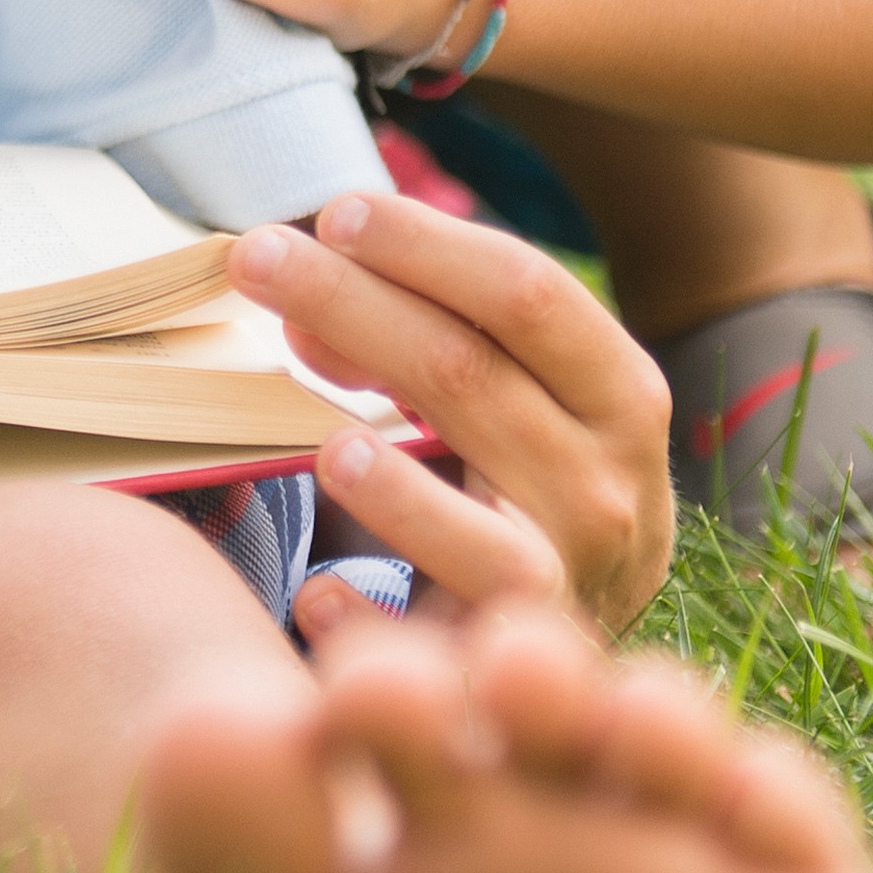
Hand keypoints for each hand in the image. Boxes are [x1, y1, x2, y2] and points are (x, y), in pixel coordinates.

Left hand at [238, 192, 675, 635]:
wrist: (571, 643)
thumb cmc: (520, 483)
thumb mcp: (508, 398)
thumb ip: (426, 338)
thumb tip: (306, 299)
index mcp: (618, 395)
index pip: (529, 294)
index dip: (427, 245)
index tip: (333, 211)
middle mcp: (609, 489)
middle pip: (471, 378)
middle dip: (351, 305)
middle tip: (254, 258)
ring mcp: (564, 585)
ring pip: (484, 536)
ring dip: (396, 490)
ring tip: (328, 448)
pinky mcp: (503, 661)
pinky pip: (441, 647)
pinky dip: (376, 618)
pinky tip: (317, 593)